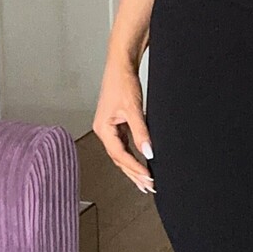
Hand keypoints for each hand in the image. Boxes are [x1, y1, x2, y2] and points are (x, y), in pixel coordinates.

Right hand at [94, 59, 154, 192]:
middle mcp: (104, 130)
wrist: (121, 65)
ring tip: (145, 181)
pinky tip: (142, 162)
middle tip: (148, 187)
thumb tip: (148, 153)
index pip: (120, 155)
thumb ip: (141, 132)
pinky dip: (133, 155)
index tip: (148, 177)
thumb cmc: (122, 82)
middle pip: (119, 159)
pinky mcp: (117, 123)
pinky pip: (124, 145)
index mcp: (103, 128)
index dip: (135, 168)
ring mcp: (110, 128)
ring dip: (134, 167)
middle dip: (133, 174)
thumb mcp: (133, 109)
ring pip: (122, 154)